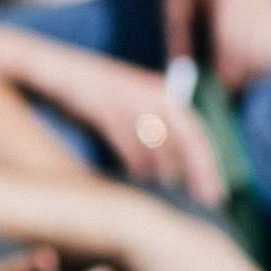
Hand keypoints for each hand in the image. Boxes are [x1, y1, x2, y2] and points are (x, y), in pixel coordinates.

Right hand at [32, 45, 223, 205]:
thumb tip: (162, 175)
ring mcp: (129, 97)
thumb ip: (147, 137)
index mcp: (164, 96)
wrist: (55, 69)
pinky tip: (138, 177)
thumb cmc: (90, 98)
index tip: (215, 196)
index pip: (195, 133)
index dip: (207, 164)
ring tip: (173, 196)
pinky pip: (125, 133)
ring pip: (158, 137)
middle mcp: (153, 94)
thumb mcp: (128, 112)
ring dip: (167, 168)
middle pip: (186, 135)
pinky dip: (133, 157)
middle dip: (200, 168)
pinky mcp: (103, 102)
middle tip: (208, 200)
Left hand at [164, 0, 270, 89]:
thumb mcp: (174, 2)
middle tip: (226, 95)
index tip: (220, 90)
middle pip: (260, 47)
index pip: (236, 38)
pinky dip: (269, 61)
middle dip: (245, 74)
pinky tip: (252, 73)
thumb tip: (177, 75)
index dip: (230, 68)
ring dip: (259, 71)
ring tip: (236, 85)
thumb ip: (177, 37)